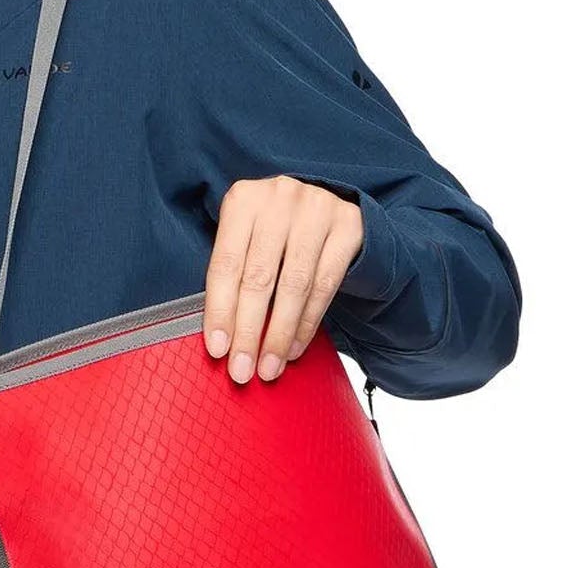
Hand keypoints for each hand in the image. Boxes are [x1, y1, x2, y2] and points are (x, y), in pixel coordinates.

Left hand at [202, 176, 363, 382]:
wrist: (327, 207)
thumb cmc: (274, 233)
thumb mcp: (247, 239)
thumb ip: (234, 277)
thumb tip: (220, 339)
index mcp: (243, 200)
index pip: (226, 264)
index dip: (220, 310)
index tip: (217, 349)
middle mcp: (280, 198)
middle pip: (260, 277)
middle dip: (249, 331)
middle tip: (242, 369)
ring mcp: (318, 208)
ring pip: (295, 285)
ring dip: (280, 334)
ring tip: (269, 367)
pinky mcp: (349, 225)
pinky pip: (326, 285)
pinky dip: (308, 323)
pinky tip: (294, 348)